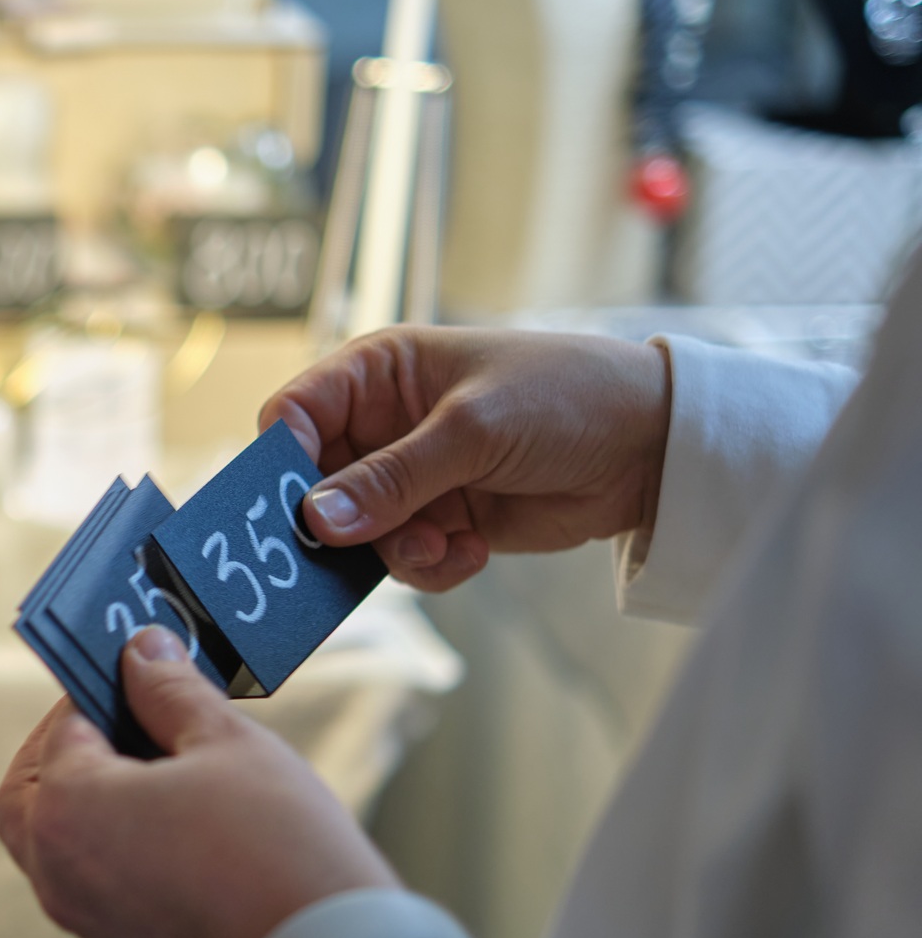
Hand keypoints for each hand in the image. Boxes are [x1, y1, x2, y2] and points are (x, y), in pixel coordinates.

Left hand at [0, 626, 397, 937]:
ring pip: (57, 843)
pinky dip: (113, 844)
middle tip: (131, 717)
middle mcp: (57, 874)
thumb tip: (143, 652)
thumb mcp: (227, 742)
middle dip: (68, 748)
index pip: (62, 727)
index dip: (103, 688)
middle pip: (30, 794)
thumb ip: (171, 691)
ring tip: (165, 766)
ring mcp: (87, 920)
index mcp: (66, 813)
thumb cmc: (277, 849)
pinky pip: (92, 882)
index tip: (141, 668)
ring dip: (90, 798)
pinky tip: (176, 820)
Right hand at [261, 327, 672, 591]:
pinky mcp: (442, 520)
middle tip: (359, 548)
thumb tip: (317, 521)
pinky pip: (404, 558)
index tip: (297, 506)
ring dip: (395, 549)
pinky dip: (432, 564)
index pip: (295, 414)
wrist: (651, 448)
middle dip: (340, 522)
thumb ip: (392, 479)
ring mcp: (412, 477)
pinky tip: (474, 549)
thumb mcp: (472, 431)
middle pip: (316, 485)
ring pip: (358, 533)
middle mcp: (384, 425)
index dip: (284, 460)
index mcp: (378, 373)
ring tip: (443, 544)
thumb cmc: (566, 397)